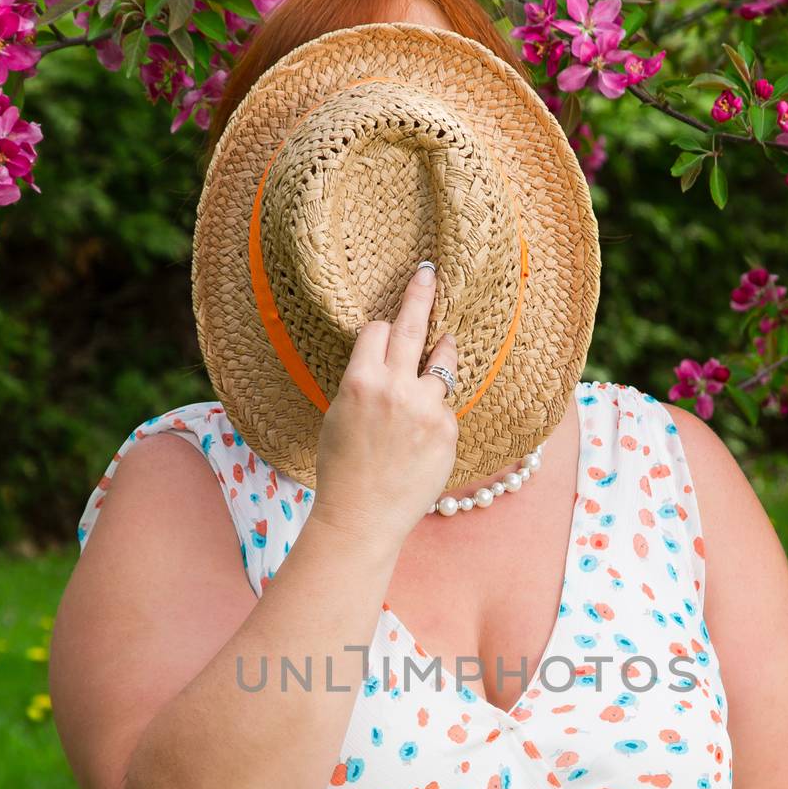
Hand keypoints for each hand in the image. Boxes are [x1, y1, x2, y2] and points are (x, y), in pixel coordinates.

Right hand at [310, 261, 459, 544]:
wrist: (363, 517)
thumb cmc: (342, 468)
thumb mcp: (340, 415)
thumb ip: (364, 382)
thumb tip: (386, 361)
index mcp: (360, 381)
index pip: (377, 330)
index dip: (381, 331)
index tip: (386, 328)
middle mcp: (395, 389)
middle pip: (413, 327)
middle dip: (421, 294)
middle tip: (429, 272)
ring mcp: (426, 409)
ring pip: (443, 361)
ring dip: (442, 353)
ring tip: (444, 346)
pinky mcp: (448, 430)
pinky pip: (446, 404)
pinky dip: (437, 409)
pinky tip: (422, 433)